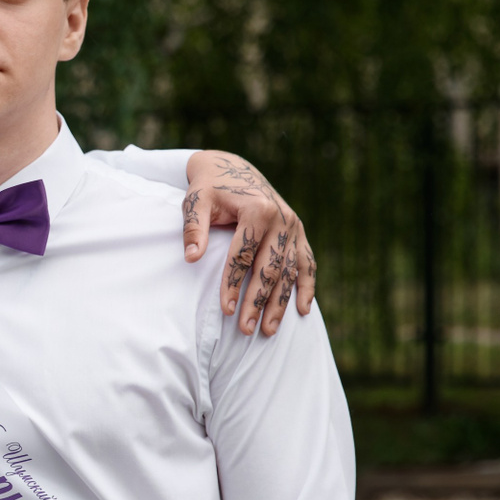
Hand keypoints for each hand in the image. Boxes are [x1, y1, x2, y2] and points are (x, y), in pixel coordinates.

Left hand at [180, 150, 316, 335]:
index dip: (233, 284)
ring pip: (289, 272)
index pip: (243, 256)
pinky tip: (303, 311)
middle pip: (269, 269)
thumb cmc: (210, 187)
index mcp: (258, 210)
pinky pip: (307, 263)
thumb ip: (194, 228)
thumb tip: (192, 258)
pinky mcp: (299, 232)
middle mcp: (281, 219)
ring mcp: (294, 227)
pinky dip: (307, 287)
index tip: (225, 310)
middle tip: (246, 330)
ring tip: (268, 331)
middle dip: (257, 302)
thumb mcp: (196, 201)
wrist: (232, 168)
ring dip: (280, 303)